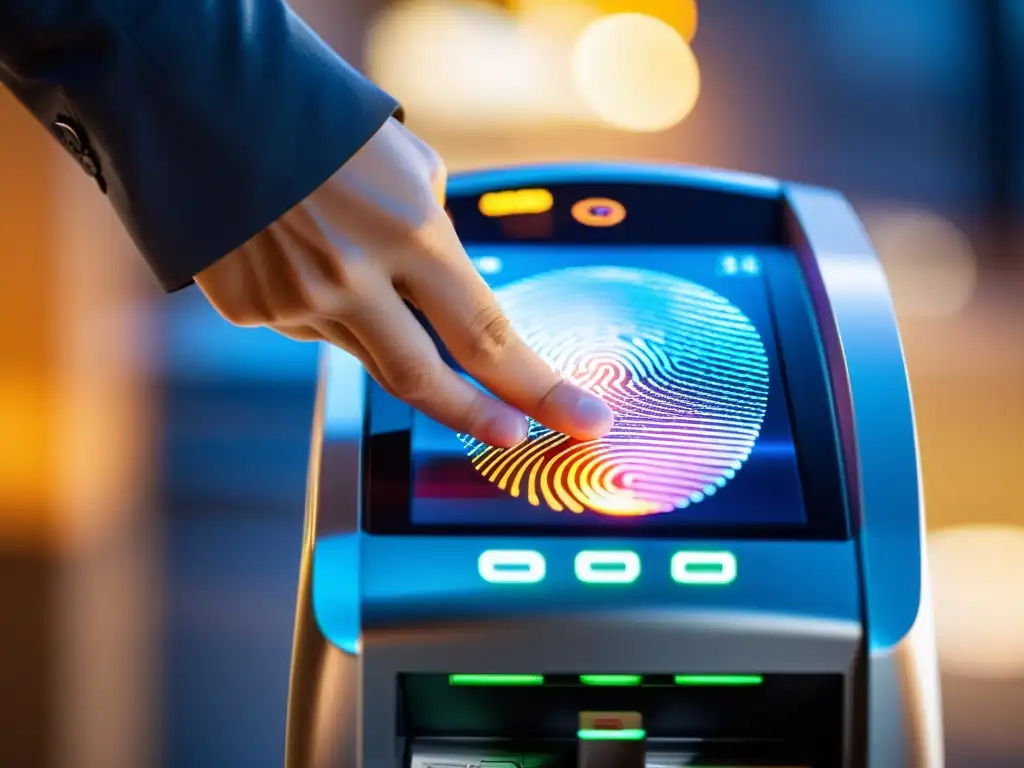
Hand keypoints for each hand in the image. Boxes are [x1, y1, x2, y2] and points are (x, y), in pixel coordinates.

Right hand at [195, 118, 612, 446]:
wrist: (198, 100)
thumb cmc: (323, 122)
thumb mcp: (408, 167)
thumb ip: (434, 237)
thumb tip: (443, 288)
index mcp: (409, 233)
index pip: (488, 335)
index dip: (540, 388)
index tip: (581, 419)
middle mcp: (351, 280)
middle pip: (428, 382)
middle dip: (477, 415)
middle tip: (512, 437)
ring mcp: (295, 303)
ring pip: (366, 350)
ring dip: (382, 324)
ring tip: (350, 252)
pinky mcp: (251, 311)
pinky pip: (312, 327)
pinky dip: (325, 302)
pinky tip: (302, 253)